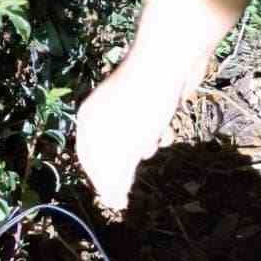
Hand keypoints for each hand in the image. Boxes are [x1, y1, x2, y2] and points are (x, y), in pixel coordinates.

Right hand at [76, 52, 190, 212]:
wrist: (170, 58)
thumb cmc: (143, 103)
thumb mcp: (127, 144)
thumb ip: (117, 174)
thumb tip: (112, 201)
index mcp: (90, 120)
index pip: (90, 159)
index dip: (103, 181)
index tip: (119, 201)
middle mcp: (104, 112)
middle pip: (112, 151)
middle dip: (127, 163)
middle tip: (141, 170)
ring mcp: (127, 105)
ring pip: (135, 140)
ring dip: (146, 146)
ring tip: (155, 141)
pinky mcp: (150, 101)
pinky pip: (151, 126)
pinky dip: (159, 131)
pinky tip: (167, 128)